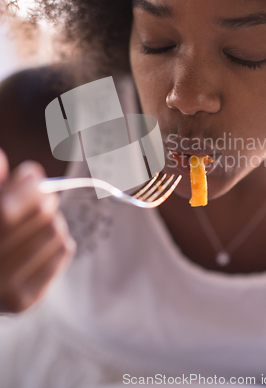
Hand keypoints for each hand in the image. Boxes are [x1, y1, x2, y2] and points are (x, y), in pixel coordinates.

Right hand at [0, 148, 75, 312]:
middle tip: (36, 197)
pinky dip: (57, 240)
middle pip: (43, 213)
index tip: (30, 176)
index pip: (9, 210)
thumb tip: (0, 159)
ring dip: (49, 220)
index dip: (29, 183)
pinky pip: (64, 250)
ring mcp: (3, 291)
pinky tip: (38, 244)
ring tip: (32, 225)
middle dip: (42, 198)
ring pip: (57, 230)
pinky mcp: (23, 302)